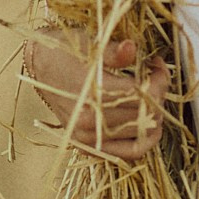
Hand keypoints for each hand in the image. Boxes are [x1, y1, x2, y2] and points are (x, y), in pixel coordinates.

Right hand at [21, 33, 169, 162]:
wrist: (38, 68)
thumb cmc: (63, 52)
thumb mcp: (88, 45)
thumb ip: (113, 51)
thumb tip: (131, 48)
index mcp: (89, 95)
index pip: (140, 94)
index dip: (158, 79)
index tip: (158, 65)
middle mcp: (88, 122)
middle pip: (144, 116)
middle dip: (159, 94)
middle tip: (157, 77)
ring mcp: (88, 138)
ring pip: (142, 137)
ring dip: (155, 116)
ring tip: (153, 97)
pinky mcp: (89, 146)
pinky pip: (128, 153)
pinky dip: (145, 139)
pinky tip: (147, 122)